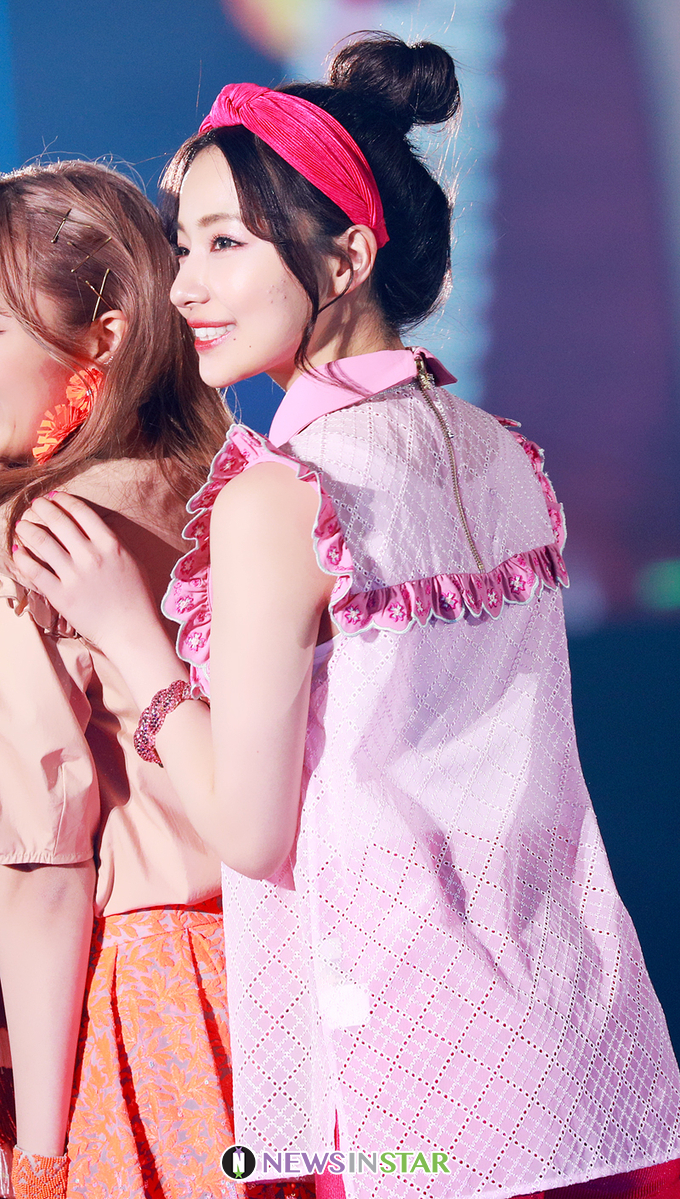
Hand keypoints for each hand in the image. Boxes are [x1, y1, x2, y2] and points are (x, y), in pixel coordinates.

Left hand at [12, 493, 161, 653]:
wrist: (131, 631)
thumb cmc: (136, 597)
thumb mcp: (131, 560)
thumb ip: (111, 542)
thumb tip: (90, 526)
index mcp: (110, 544)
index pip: (81, 512)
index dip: (63, 500)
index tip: (53, 497)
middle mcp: (90, 556)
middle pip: (58, 522)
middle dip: (42, 508)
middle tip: (34, 505)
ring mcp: (74, 576)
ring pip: (41, 542)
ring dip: (27, 529)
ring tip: (22, 525)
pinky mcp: (61, 595)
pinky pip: (34, 571)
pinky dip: (23, 558)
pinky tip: (19, 551)